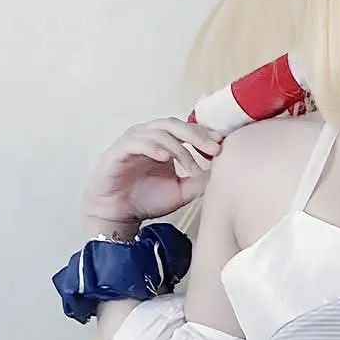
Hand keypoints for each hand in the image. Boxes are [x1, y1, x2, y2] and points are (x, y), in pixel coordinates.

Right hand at [81, 117, 221, 224]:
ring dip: (178, 148)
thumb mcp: (181, 192)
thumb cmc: (146, 200)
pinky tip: (165, 157)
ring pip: (158, 132)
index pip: (186, 129)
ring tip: (191, 166)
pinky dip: (152, 147)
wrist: (117, 215)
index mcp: (163, 142)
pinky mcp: (117, 152)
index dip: (204, 133)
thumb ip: (199, 181)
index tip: (221, 144)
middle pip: (174, 124)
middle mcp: (148, 137)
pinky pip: (136, 142)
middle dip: (196, 135)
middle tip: (213, 149)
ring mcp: (132, 142)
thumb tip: (222, 172)